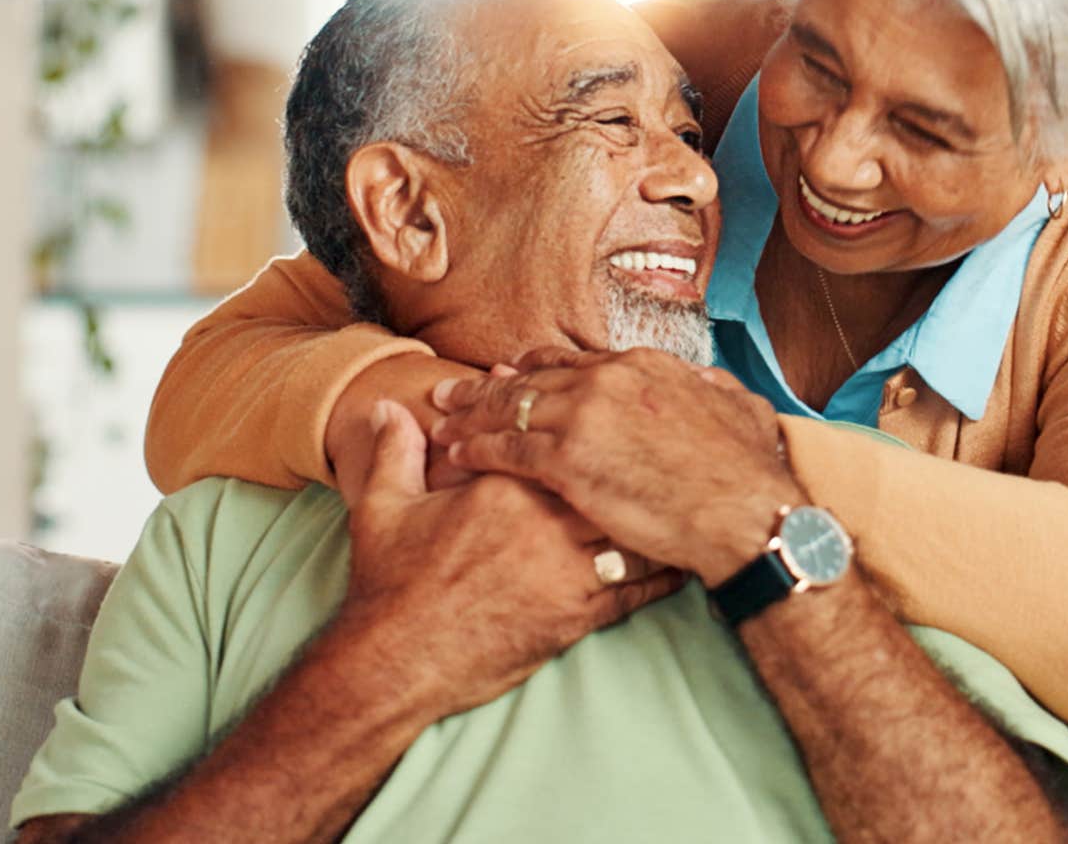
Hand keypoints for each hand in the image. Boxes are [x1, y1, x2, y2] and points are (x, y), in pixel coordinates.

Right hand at [337, 401, 683, 716]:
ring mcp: (566, 571)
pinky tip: (679, 562)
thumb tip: (387, 408)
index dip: (588, 432)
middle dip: (633, 468)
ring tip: (683, 502)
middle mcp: (544, 522)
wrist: (398, 659)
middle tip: (665, 455)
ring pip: (632, 530)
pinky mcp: (578, 616)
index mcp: (504, 487)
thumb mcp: (384, 508)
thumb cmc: (392, 584)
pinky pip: (637, 589)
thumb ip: (395, 452)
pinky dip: (662, 574)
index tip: (609, 424)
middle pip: (608, 480)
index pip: (560, 445)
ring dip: (657, 517)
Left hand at [428, 348, 804, 586]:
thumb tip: (707, 383)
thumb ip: (712, 391)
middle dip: (486, 386)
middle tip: (452, 390)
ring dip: (471, 414)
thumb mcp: (739, 411)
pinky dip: (477, 449)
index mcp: (643, 367)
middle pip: (531, 380)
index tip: (511, 372)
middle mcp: (607, 381)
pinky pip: (507, 450)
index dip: (536, 369)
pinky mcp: (568, 460)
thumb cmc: (749, 472)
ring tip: (441, 418)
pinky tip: (455, 454)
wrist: (745, 510)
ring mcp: (584, 417)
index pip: (574, 363)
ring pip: (510, 410)